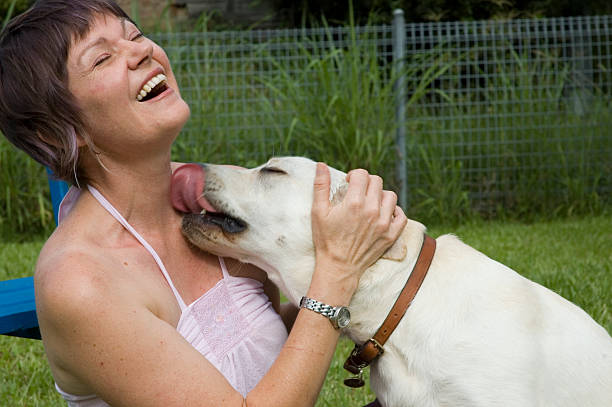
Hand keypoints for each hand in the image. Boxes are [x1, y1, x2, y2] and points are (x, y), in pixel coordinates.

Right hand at [309, 163, 406, 300]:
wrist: (338, 267)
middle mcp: (372, 210)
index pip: (362, 174)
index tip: (349, 182)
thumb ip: (321, 186)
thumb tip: (321, 165)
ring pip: (390, 196)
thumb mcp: (318, 212)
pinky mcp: (391, 235)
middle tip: (358, 192)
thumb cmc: (326, 239)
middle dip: (366, 183)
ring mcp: (384, 223)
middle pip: (377, 182)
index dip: (354, 175)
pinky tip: (384, 213)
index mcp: (354, 202)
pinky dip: (395, 211)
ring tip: (370, 202)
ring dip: (380, 195)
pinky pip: (401, 215)